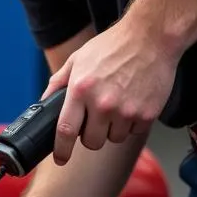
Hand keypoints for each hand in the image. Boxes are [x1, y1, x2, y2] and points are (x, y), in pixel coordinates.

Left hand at [43, 16, 178, 165]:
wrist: (151, 37)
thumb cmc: (114, 45)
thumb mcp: (78, 58)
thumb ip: (59, 81)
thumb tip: (45, 100)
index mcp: (80, 90)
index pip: (65, 130)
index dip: (61, 150)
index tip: (60, 158)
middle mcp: (102, 103)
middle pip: (91, 142)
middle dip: (91, 135)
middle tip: (96, 119)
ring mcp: (126, 111)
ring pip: (114, 138)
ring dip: (113, 128)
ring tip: (117, 104)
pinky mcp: (147, 114)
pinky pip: (134, 131)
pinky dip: (132, 122)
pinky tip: (133, 101)